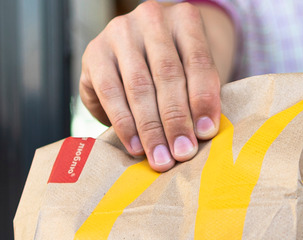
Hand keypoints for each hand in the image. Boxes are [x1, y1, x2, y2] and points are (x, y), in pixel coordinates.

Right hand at [80, 1, 232, 171]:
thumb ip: (200, 97)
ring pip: (138, 86)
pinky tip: (135, 146)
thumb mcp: (194, 74)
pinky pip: (110, 93)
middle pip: (167, 75)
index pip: (198, 62)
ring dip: (150, 128)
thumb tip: (202, 135)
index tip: (206, 133)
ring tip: (160, 158)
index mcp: (185, 19)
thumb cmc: (177, 69)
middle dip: (176, 120)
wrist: (140, 52)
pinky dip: (124, 124)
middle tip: (182, 153)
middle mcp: (151, 19)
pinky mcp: (95, 52)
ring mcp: (120, 32)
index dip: (203, 100)